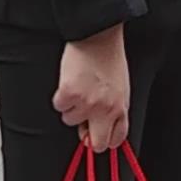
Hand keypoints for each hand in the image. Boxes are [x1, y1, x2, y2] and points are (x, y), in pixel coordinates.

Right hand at [54, 26, 129, 154]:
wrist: (98, 36)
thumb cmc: (109, 59)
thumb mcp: (121, 87)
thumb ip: (114, 110)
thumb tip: (99, 127)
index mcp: (121, 108)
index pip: (116, 139)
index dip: (105, 138)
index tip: (98, 134)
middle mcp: (105, 109)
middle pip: (96, 144)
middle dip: (87, 137)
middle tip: (83, 122)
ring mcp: (87, 103)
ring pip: (71, 121)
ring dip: (72, 108)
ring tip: (79, 87)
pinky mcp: (69, 93)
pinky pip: (59, 106)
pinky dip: (61, 96)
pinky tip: (70, 81)